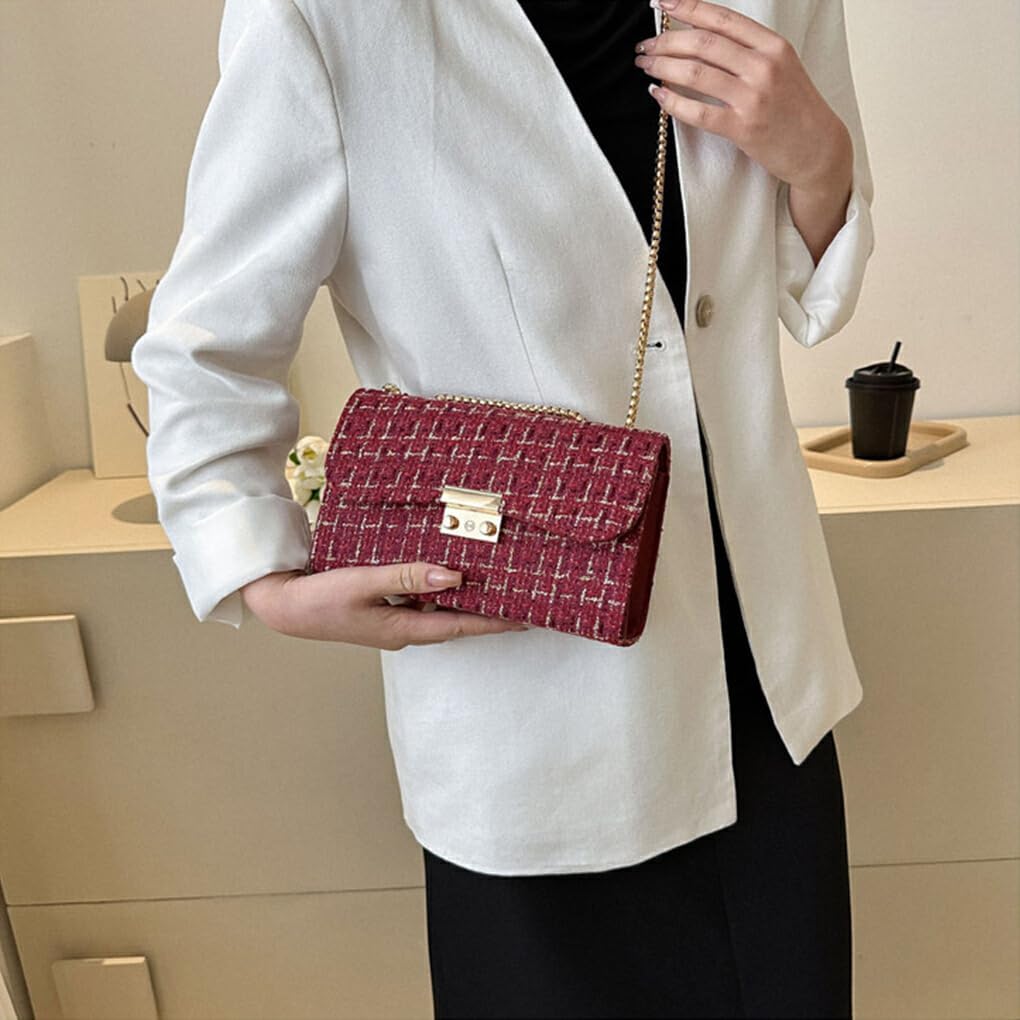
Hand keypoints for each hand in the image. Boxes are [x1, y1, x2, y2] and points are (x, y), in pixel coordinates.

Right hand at [240, 563, 528, 647]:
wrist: (283, 605)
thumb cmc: (319, 598)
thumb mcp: (364, 583)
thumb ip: (409, 577)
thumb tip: (454, 576)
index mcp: (403, 630)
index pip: (461, 627)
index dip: (496, 623)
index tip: (527, 618)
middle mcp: (403, 629)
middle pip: (456, 620)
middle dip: (488, 611)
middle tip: (521, 597)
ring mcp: (392, 621)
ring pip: (439, 609)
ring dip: (464, 598)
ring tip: (494, 581)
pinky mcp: (382, 609)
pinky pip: (420, 599)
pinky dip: (438, 589)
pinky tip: (446, 572)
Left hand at [635, 0, 851, 193]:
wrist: (818, 147)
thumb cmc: (794, 107)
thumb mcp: (780, 66)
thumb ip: (747, 50)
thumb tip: (702, 37)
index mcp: (772, 45)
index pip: (721, 18)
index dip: (686, 8)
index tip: (662, 4)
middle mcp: (764, 66)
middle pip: (703, 43)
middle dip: (666, 41)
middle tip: (644, 46)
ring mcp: (754, 97)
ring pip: (696, 73)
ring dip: (663, 67)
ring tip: (646, 66)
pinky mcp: (744, 128)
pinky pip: (698, 112)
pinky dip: (672, 102)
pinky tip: (658, 95)